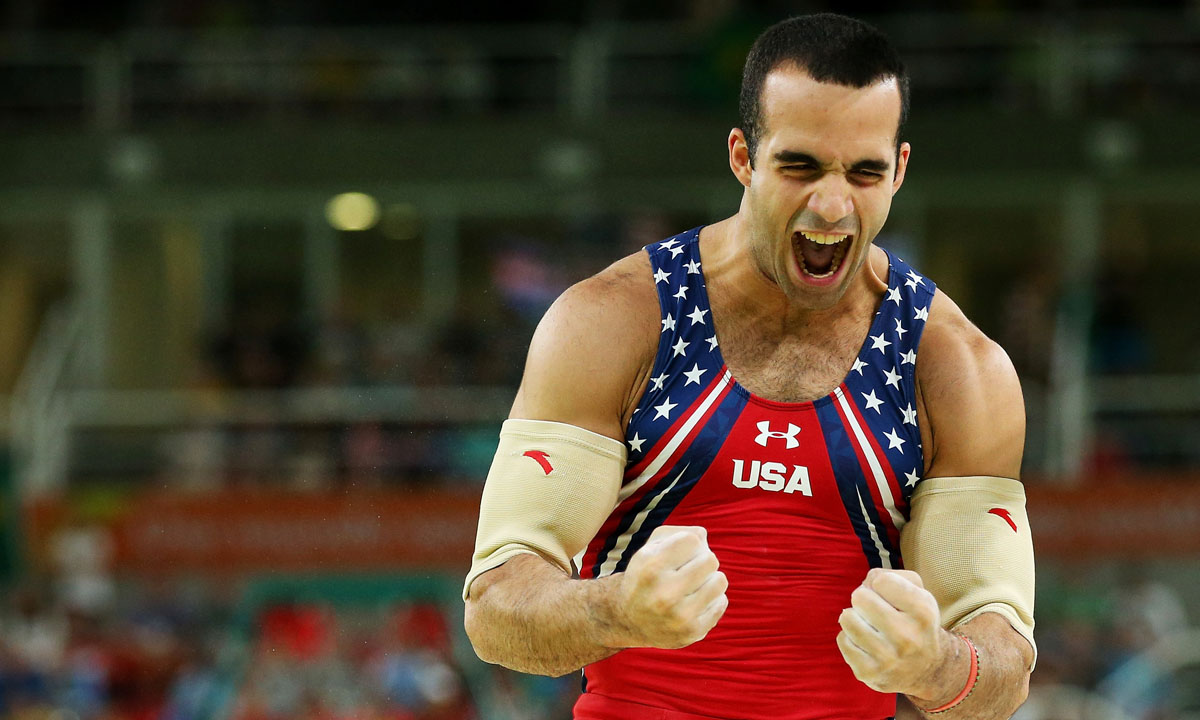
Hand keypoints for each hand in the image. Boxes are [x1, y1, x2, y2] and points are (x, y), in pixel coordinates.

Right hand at [615, 525, 728, 649]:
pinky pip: (721, 602)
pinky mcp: (692, 633)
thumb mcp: (649, 547)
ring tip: (694, 584)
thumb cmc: (646, 575)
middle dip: (702, 560)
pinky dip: (712, 599)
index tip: (678, 553)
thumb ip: (678, 533)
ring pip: (720, 581)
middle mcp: (664, 594)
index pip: (693, 540)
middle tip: (689, 569)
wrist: (627, 619)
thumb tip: (703, 537)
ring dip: (710, 579)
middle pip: (710, 560)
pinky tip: (695, 601)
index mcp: (650, 568)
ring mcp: (679, 617)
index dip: (688, 543)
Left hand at [836, 568, 949, 696]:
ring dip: (855, 618)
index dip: (882, 584)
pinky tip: (867, 644)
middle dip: (864, 599)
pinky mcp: (868, 673)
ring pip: (847, 618)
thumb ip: (890, 576)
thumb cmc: (915, 621)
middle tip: (876, 611)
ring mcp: (887, 659)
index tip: (891, 596)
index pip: (881, 580)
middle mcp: (908, 637)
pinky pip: (842, 639)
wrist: (927, 670)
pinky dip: (851, 637)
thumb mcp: (918, 592)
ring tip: (871, 626)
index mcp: (923, 612)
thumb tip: (865, 585)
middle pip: (859, 597)